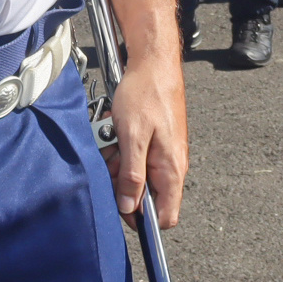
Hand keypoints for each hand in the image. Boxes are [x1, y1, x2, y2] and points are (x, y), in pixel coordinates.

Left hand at [102, 51, 187, 228]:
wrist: (153, 62)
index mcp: (171, 169)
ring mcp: (164, 153)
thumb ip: (132, 175)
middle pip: (145, 195)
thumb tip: (130, 207)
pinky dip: (122, 147)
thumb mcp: (132, 136)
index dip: (142, 219)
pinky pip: (136, 155)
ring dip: (119, 161)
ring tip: (111, 137)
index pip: (166, 216)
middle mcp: (172, 165)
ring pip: (137, 173)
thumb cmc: (146, 94)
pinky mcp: (156, 141)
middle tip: (110, 158)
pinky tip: (115, 130)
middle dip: (122, 182)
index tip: (121, 208)